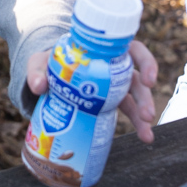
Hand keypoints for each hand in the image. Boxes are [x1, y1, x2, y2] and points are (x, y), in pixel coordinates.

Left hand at [26, 39, 157, 144]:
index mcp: (104, 52)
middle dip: (145, 97)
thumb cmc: (49, 64)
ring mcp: (114, 86)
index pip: (133, 50)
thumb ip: (37, 70)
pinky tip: (144, 136)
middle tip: (147, 114)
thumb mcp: (40, 63)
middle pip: (137, 78)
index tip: (149, 79)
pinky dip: (137, 124)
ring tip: (146, 134)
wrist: (47, 78)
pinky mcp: (111, 102)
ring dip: (143, 114)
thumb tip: (38, 86)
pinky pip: (129, 112)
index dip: (145, 62)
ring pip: (136, 98)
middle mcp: (114, 68)